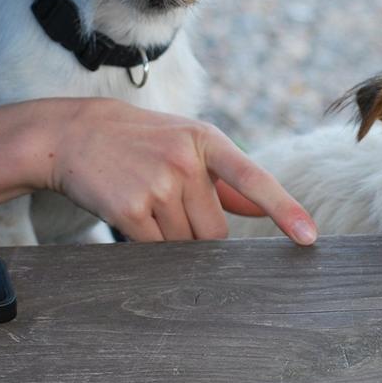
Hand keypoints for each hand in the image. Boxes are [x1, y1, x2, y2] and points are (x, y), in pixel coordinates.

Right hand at [47, 99, 316, 243]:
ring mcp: (158, 184)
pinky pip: (155, 249)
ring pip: (185, 244)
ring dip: (170, 238)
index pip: (255, 180)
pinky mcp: (129, 208)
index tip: (309, 237)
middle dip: (199, 232)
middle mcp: (186, 160)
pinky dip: (148, 243)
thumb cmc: (141, 141)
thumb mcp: (186, 144)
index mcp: (208, 141)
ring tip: (146, 202)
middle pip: (215, 231)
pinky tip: (131, 214)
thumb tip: (263, 208)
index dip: (285, 210)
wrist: (72, 134)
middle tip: (171, 207)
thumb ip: (226, 180)